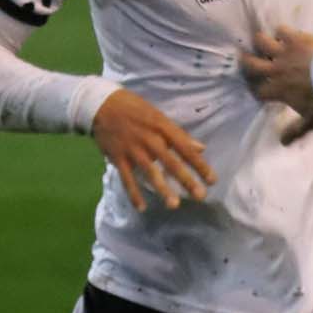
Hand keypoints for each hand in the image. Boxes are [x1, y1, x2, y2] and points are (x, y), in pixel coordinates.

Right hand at [90, 88, 215, 210]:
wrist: (101, 105)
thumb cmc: (134, 109)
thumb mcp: (158, 116)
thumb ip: (179, 134)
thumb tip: (200, 147)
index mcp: (162, 127)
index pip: (185, 148)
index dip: (200, 164)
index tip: (212, 180)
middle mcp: (150, 139)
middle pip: (171, 162)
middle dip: (186, 180)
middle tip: (200, 196)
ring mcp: (133, 150)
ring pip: (150, 172)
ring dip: (162, 189)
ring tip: (174, 205)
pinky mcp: (118, 158)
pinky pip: (127, 179)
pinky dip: (134, 194)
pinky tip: (142, 207)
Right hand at [239, 27, 312, 143]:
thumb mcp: (312, 120)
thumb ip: (296, 131)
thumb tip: (282, 143)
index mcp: (277, 90)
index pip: (258, 92)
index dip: (256, 91)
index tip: (258, 90)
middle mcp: (275, 70)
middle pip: (251, 64)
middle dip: (246, 62)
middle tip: (247, 59)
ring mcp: (283, 52)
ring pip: (261, 42)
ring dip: (262, 42)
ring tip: (263, 42)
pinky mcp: (294, 38)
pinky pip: (281, 30)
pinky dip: (282, 31)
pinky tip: (286, 33)